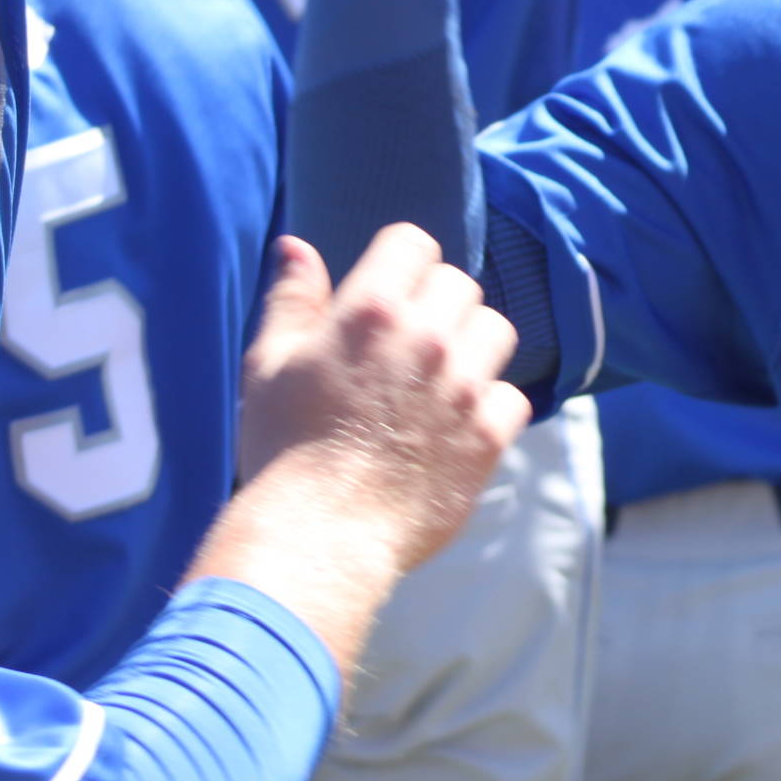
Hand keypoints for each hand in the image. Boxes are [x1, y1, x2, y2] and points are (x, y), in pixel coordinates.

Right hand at [238, 227, 530, 576]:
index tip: (390, 291)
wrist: (317, 537)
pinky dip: (490, 406)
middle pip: (459, 284)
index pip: (414, 243)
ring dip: (472, 345)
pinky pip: (512, 397)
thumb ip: (292, 300)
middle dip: (436, 303)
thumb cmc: (282, 449)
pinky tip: (457, 425)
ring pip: (496, 330)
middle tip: (408, 343)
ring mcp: (465, 386)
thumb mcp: (268, 366)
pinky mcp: (489, 434)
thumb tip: (297, 246)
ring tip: (439, 378)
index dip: (401, 262)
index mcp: (372, 310)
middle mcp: (428, 338)